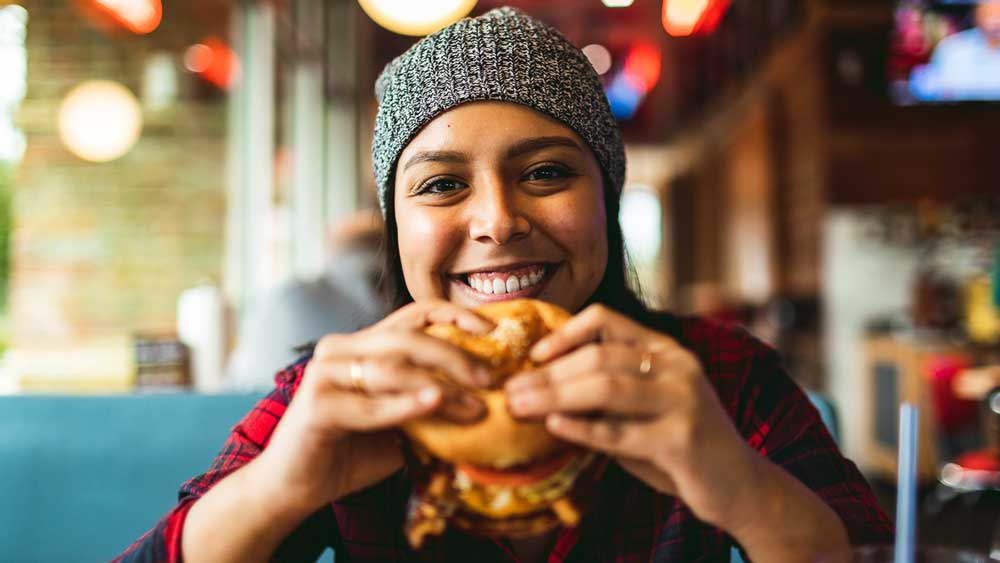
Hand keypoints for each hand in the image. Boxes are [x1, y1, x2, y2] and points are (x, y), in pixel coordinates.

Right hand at [258, 301, 494, 513]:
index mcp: (362, 344)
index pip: (414, 314)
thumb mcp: (400, 423)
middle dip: (454, 356)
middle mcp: (341, 349)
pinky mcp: (316, 405)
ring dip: (439, 387)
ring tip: (473, 406)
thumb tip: (486, 401)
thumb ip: (430, 406)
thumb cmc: (350, 454)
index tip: (493, 330)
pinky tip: (433, 404)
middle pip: (407, 338)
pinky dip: (403, 406)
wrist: (294, 488)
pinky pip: (369, 404)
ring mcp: (325, 374)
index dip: (455, 315)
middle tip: (489, 379)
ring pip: (391, 368)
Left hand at [504, 304, 762, 530]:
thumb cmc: (679, 444)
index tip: (532, 356)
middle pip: (598, 357)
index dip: (563, 333)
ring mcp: (683, 400)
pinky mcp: (683, 439)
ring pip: (606, 388)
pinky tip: (555, 428)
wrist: (739, 485)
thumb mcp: (643, 409)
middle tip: (510, 391)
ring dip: (555, 397)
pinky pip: (621, 431)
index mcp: (665, 350)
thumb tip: (539, 387)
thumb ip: (605, 394)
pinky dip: (582, 429)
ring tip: (520, 407)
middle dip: (547, 375)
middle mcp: (677, 366)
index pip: (606, 320)